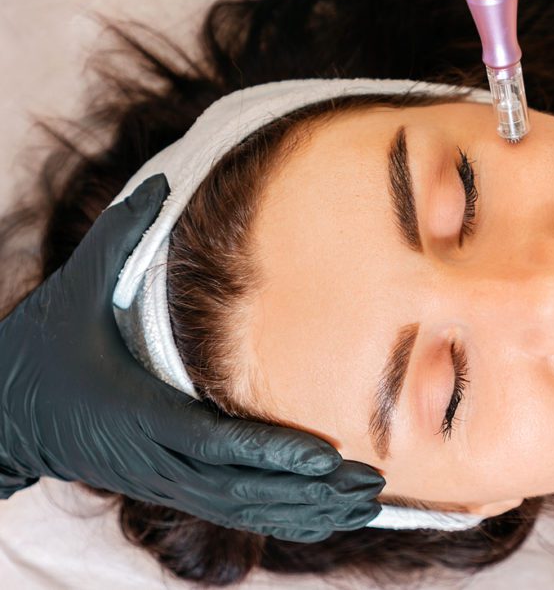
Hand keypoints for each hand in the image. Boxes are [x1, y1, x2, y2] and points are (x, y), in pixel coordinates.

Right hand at [0, 174, 383, 541]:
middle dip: (307, 489)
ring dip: (305, 511)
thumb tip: (160, 183)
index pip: (212, 440)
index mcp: (137, 410)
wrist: (6, 412)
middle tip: (368, 482)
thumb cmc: (45, 346)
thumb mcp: (72, 289)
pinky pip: (232, 513)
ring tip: (364, 502)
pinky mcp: (170, 486)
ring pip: (242, 509)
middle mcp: (156, 456)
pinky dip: (280, 519)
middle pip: (240, 487)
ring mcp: (164, 479)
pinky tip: (322, 515)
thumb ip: (119, 238)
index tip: (324, 454)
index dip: (269, 451)